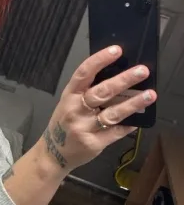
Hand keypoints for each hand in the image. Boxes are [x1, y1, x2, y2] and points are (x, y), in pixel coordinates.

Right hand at [37, 45, 156, 173]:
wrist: (53, 154)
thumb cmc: (64, 124)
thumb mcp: (68, 104)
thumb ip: (86, 92)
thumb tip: (117, 76)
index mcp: (69, 96)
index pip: (84, 73)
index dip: (100, 60)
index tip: (117, 50)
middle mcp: (75, 110)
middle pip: (102, 92)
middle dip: (124, 80)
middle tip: (142, 71)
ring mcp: (84, 128)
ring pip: (112, 113)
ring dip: (133, 103)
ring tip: (150, 95)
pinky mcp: (94, 143)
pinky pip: (116, 132)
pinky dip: (129, 125)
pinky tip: (139, 120)